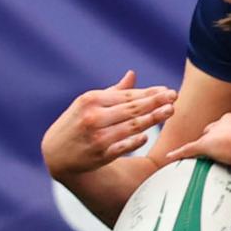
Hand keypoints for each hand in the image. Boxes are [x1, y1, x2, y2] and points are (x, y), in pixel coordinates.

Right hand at [40, 70, 174, 179]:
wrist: (56, 154)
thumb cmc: (76, 123)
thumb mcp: (88, 104)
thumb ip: (113, 91)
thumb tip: (133, 74)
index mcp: (91, 100)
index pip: (127, 96)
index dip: (149, 93)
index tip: (167, 90)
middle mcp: (93, 117)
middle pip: (132, 108)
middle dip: (155, 102)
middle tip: (174, 96)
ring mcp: (97, 137)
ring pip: (131, 126)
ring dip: (153, 118)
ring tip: (170, 111)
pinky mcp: (100, 155)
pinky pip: (122, 146)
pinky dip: (135, 141)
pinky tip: (147, 135)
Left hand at [166, 111, 230, 167]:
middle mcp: (230, 121)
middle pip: (220, 125)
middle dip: (219, 131)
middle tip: (220, 141)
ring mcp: (216, 132)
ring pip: (205, 135)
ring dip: (202, 142)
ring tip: (198, 150)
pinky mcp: (205, 145)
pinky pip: (189, 149)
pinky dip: (179, 153)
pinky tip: (170, 158)